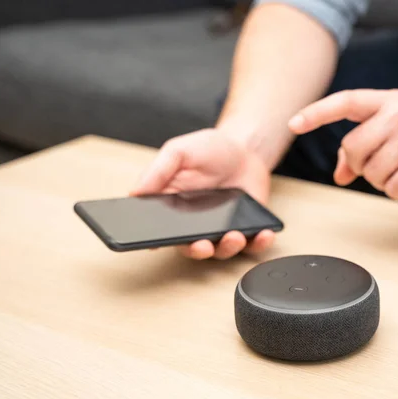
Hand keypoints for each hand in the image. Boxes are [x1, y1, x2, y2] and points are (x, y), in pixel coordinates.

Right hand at [130, 129, 274, 259]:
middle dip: (197, 250)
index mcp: (174, 208)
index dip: (159, 241)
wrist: (245, 147)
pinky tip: (263, 235)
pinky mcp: (247, 228)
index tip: (159, 244)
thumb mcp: (179, 151)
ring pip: (222, 251)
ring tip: (234, 235)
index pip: (162, 232)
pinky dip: (259, 243)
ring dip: (228, 248)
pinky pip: (252, 244)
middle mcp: (197, 224)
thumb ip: (158, 170)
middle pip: (192, 248)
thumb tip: (134, 193)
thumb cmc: (210, 149)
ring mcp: (222, 228)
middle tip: (202, 245)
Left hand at [288, 89, 397, 200]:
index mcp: (389, 101)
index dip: (317, 113)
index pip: (346, 102)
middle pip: (353, 149)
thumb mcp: (396, 129)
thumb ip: (363, 146)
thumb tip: (339, 174)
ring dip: (384, 180)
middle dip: (361, 165)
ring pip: (372, 174)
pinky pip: (392, 190)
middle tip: (383, 164)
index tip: (294, 123)